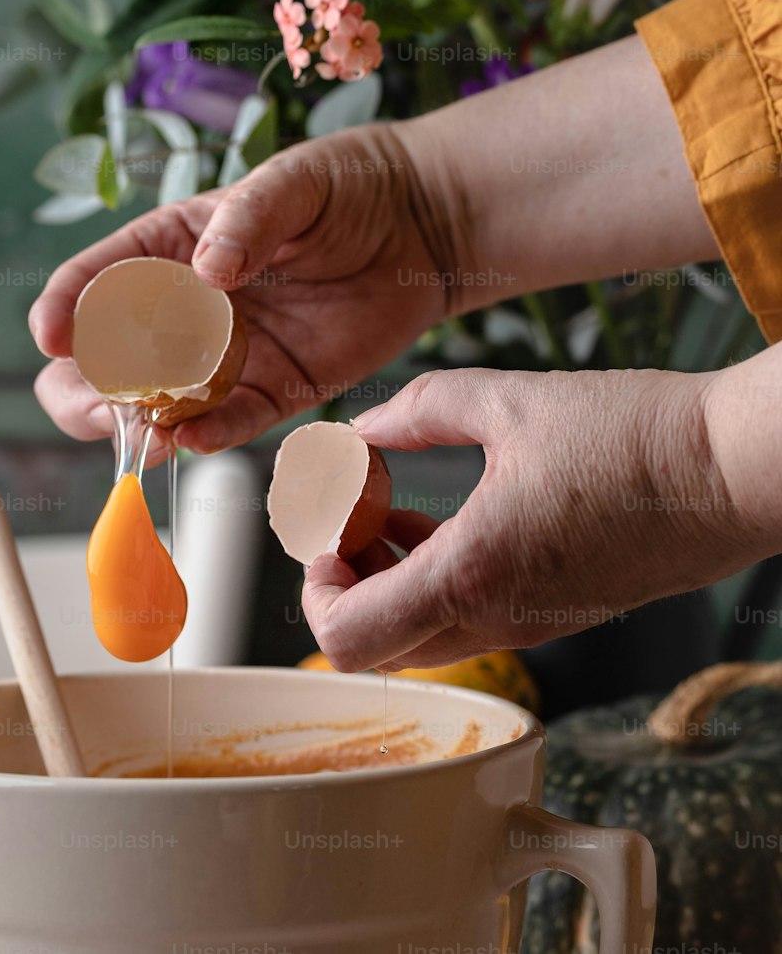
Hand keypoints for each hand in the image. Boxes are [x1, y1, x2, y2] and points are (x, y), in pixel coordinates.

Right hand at [29, 124, 449, 453]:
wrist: (420, 226)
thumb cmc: (345, 187)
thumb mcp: (292, 184)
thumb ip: (248, 220)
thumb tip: (207, 271)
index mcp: (170, 247)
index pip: (95, 280)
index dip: (62, 307)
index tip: (50, 335)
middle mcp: (184, 308)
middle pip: (103, 359)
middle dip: (84, 386)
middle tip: (98, 401)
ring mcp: (224, 356)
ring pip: (155, 405)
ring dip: (138, 423)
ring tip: (145, 430)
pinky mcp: (274, 391)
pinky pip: (229, 424)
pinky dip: (207, 438)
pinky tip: (191, 441)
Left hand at [302, 364, 769, 671]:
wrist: (731, 469)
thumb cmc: (633, 434)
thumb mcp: (509, 399)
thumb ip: (420, 409)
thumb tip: (360, 426)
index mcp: (474, 572)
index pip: (351, 640)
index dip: (316, 594)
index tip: (324, 533)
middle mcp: (499, 617)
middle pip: (379, 648)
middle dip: (346, 584)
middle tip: (351, 518)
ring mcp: (532, 624)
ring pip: (424, 636)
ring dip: (389, 582)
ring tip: (393, 509)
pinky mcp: (558, 613)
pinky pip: (471, 619)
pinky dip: (436, 580)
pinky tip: (445, 516)